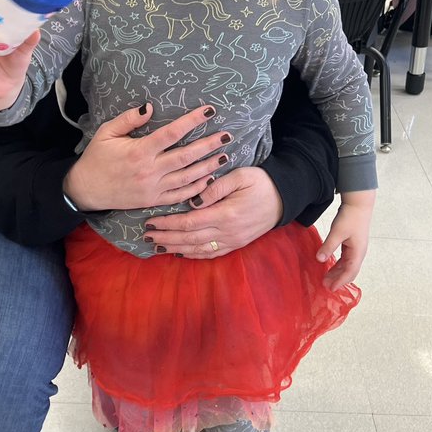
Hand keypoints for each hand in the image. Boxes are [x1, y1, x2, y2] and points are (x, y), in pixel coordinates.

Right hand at [63, 102, 231, 211]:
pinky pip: (180, 196)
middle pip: (186, 156)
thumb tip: (149, 106)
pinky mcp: (153, 201)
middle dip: (209, 145)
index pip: (172, 133)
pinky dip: (196, 188)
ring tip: (224, 156)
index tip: (209, 111)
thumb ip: (129, 119)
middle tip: (227, 135)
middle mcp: (150, 170)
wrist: (86, 189)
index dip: (192, 121)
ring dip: (208, 166)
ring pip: (188, 177)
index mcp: (139, 151)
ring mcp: (153, 188)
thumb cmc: (97, 157)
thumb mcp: (107, 132)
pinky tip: (209, 179)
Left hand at [140, 166, 283, 258]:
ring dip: (175, 248)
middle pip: (189, 239)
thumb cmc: (261, 182)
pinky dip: (193, 255)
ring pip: (197, 250)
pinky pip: (210, 254)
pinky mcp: (236, 245)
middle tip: (147, 235)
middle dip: (166, 238)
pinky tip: (180, 252)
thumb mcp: (239, 176)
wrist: (284, 198)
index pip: (189, 223)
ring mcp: (232, 242)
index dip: (167, 224)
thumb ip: (214, 188)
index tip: (150, 221)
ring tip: (157, 246)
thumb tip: (192, 201)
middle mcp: (227, 233)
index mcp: (226, 215)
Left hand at [317, 190, 375, 289]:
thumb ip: (328, 247)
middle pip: (349, 271)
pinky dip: (338, 264)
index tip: (330, 288)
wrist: (359, 204)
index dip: (340, 281)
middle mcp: (359, 252)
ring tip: (326, 277)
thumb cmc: (350, 217)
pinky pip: (345, 258)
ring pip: (347, 265)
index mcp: (358, 252)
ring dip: (337, 272)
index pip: (350, 272)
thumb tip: (319, 260)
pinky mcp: (352, 243)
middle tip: (325, 285)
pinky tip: (329, 265)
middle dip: (338, 279)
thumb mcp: (337, 232)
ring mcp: (356, 248)